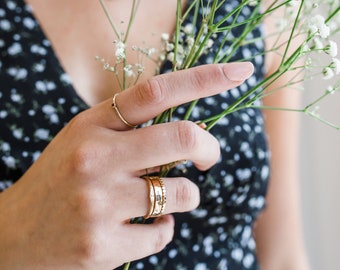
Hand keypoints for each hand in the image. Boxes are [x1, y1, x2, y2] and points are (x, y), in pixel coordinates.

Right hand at [0, 62, 253, 268]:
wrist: (13, 234)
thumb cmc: (60, 180)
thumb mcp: (85, 140)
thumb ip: (131, 129)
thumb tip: (192, 130)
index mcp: (92, 125)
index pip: (156, 91)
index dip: (204, 78)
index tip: (241, 71)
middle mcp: (95, 158)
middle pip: (184, 138)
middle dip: (210, 148)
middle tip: (209, 156)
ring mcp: (99, 204)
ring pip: (182, 193)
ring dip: (185, 196)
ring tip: (162, 200)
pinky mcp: (103, 246)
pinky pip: (163, 233)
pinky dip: (163, 229)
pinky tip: (138, 229)